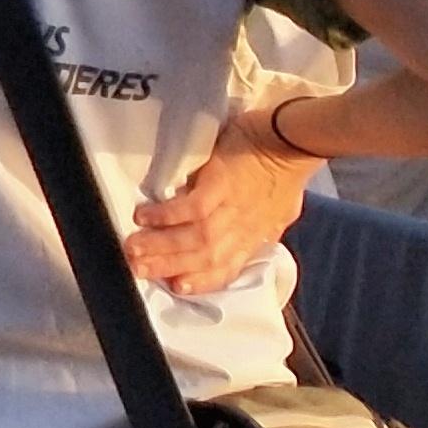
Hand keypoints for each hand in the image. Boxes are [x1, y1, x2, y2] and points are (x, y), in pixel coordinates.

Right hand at [126, 114, 316, 296]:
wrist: (295, 140)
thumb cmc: (286, 170)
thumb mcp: (279, 209)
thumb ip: (259, 226)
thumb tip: (246, 239)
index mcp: (256, 234)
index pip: (228, 267)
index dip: (201, 281)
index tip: (176, 287)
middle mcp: (243, 227)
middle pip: (204, 257)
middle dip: (168, 267)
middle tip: (137, 270)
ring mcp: (232, 207)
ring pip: (195, 238)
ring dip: (162, 247)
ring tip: (132, 249)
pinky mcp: (221, 183)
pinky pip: (192, 207)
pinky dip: (167, 216)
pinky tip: (143, 218)